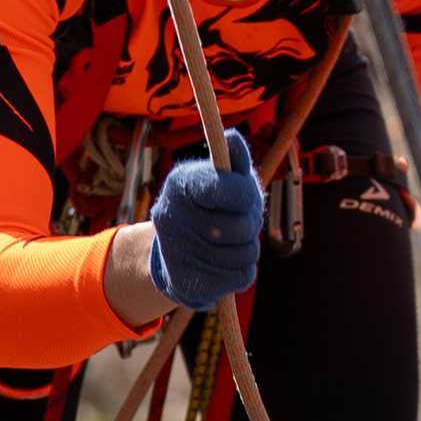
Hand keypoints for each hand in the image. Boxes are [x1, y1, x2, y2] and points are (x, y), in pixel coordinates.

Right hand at [146, 132, 264, 308]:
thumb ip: (234, 159)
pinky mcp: (185, 282)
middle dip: (249, 225)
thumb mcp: (225, 178)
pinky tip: (226, 263)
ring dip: (247, 249)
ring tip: (231, 243)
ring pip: (244, 255)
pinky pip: (240, 278)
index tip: (246, 198)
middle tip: (237, 223)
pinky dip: (241, 271)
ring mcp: (175, 252)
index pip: (224, 188)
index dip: (245, 195)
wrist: (176, 252)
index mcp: (181, 183)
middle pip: (241, 227)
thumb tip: (232, 137)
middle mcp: (171, 216)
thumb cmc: (211, 207)